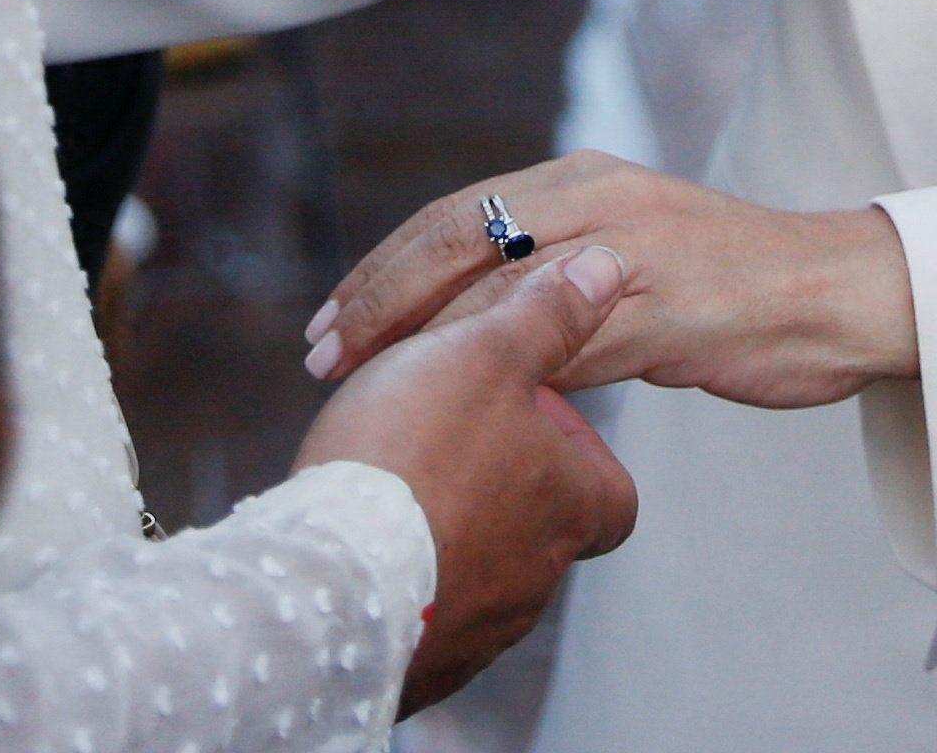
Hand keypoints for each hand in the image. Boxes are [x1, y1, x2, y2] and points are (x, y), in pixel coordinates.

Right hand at [299, 243, 641, 716]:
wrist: (325, 578)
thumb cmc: (413, 454)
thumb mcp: (483, 353)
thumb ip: (547, 312)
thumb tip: (605, 269)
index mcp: (574, 507)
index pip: (611, 490)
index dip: (574, 449)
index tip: (520, 413)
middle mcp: (538, 580)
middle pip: (540, 530)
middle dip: (496, 488)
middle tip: (437, 441)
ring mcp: (478, 633)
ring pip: (477, 573)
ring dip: (444, 532)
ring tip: (389, 485)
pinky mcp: (418, 666)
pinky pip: (421, 618)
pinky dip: (401, 581)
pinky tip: (360, 543)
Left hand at [312, 153, 916, 412]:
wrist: (838, 292)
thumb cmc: (728, 285)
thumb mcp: (628, 252)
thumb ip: (554, 269)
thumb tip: (470, 313)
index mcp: (583, 178)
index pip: (452, 214)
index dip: (381, 270)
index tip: (328, 322)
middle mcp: (598, 198)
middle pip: (457, 240)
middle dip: (379, 302)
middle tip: (322, 356)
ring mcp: (631, 251)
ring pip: (500, 293)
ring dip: (426, 345)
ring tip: (369, 390)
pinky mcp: (664, 309)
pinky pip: (566, 346)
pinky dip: (507, 379)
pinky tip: (466, 417)